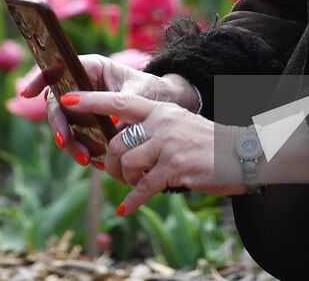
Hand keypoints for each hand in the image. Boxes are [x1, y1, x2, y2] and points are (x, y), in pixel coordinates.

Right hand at [18, 54, 198, 167]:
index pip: (60, 68)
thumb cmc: (153, 92)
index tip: (27, 94)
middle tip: (65, 143)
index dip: (40, 78)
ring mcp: (83, 105)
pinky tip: (95, 161)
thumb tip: (108, 121)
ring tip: (87, 159)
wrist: (164, 106)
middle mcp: (83, 84)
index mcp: (93, 68)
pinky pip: (77, 136)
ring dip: (72, 143)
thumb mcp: (142, 95)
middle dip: (59, 125)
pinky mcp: (87, 123)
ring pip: (65, 124)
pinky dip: (83, 149)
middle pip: (58, 102)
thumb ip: (123, 104)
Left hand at [58, 90, 248, 214]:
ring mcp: (169, 144)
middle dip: (110, 163)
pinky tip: (127, 208)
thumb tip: (120, 144)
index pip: (118, 101)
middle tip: (113, 173)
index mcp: (159, 109)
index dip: (90, 101)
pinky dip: (133, 200)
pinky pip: (144, 186)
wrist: (241, 153)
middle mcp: (161, 122)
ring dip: (125, 180)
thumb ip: (151, 129)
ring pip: (128, 163)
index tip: (67, 99)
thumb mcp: (177, 124)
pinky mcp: (176, 167)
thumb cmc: (206, 143)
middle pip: (117, 142)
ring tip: (132, 186)